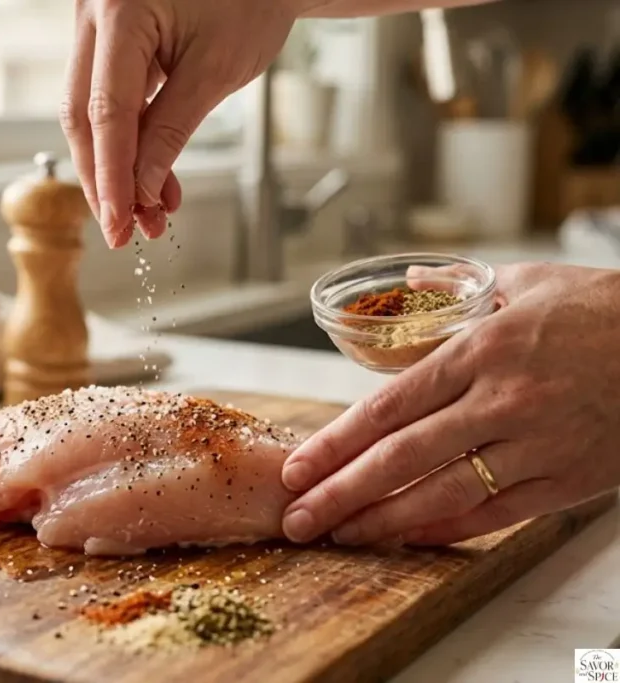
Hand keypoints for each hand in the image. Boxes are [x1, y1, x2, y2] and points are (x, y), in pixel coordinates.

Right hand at [61, 0, 304, 247]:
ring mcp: (97, 26)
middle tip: (123, 229)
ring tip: (148, 211)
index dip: (110, 174)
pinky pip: (109, 100)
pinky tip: (150, 180)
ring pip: (90, 112)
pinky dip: (130, 143)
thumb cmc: (250, 0)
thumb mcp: (216, 71)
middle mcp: (95, 12)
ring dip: (117, 167)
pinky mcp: (110, 41)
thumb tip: (143, 187)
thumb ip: (172, 131)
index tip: (118, 220)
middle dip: (103, 179)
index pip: (106, 110)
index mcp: (119, 10)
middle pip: (83, 114)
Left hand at [279, 262, 619, 545]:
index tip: (296, 469)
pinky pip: (497, 514)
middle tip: (297, 519)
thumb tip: (415, 279)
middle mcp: (501, 401)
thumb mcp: (526, 282)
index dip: (336, 443)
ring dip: (384, 521)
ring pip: (443, 493)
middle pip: (402, 457)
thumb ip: (461, 286)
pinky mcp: (568, 481)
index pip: (388, 407)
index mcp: (481, 351)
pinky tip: (408, 540)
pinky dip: (448, 530)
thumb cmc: (603, 311)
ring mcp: (536, 445)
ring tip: (339, 536)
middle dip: (341, 492)